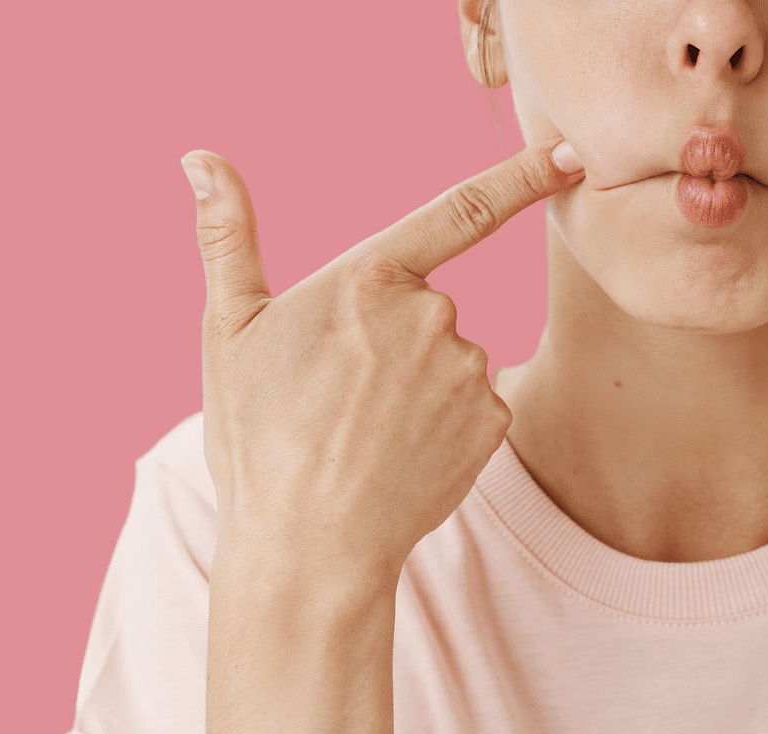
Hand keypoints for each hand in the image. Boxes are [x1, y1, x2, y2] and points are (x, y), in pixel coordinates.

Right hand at [181, 138, 585, 577]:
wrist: (309, 546)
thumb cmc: (259, 439)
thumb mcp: (230, 332)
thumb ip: (227, 237)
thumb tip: (199, 159)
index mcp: (369, 279)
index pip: (460, 210)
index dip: (520, 176)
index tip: (568, 153)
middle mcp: (433, 316)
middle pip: (424, 309)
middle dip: (387, 341)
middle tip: (337, 399)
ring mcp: (468, 372)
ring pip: (448, 360)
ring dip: (415, 385)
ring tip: (362, 436)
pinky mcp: (492, 422)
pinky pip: (472, 405)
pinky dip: (443, 424)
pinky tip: (399, 456)